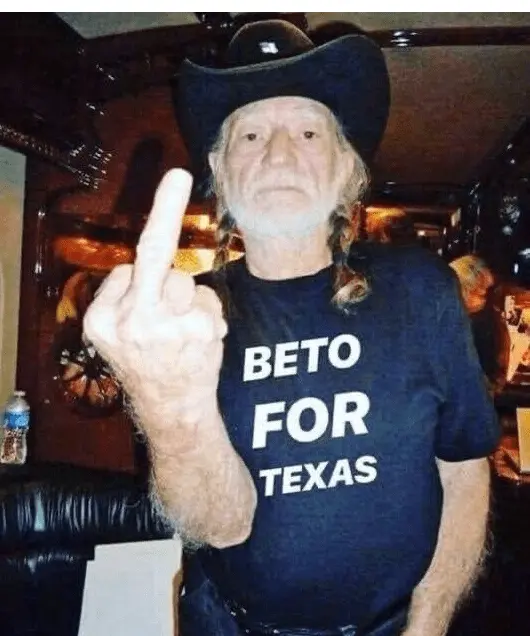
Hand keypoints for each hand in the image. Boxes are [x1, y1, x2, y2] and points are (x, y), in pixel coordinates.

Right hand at [83, 169, 226, 434]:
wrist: (172, 410)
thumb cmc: (146, 365)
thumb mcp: (115, 335)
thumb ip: (125, 294)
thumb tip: (151, 254)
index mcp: (101, 320)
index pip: (128, 266)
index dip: (147, 257)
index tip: (168, 183)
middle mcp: (129, 321)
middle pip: (155, 255)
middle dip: (166, 210)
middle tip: (176, 174)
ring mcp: (167, 326)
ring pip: (186, 280)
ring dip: (189, 300)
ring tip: (182, 333)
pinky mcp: (201, 331)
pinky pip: (208, 300)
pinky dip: (208, 315)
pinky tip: (199, 341)